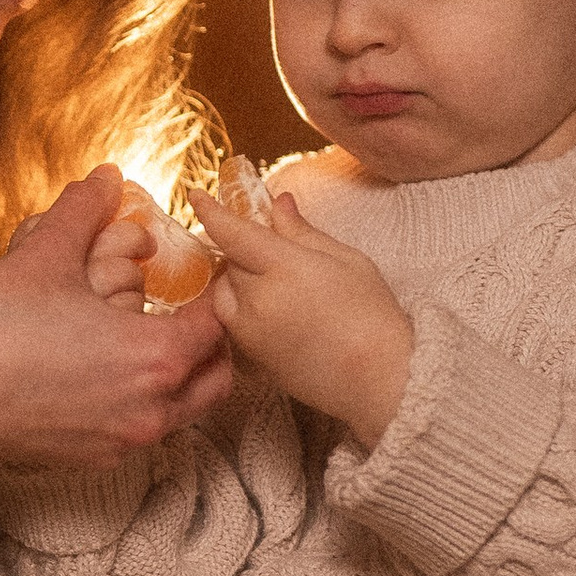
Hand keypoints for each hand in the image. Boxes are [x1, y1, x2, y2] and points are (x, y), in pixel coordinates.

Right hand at [0, 169, 234, 468]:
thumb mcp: (44, 254)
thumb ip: (84, 211)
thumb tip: (104, 177)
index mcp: (154, 357)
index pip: (216, 325)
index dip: (212, 294)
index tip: (200, 277)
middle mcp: (149, 410)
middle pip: (214, 379)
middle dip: (209, 345)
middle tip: (187, 313)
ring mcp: (119, 442)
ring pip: (179, 411)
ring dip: (176, 378)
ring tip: (145, 341)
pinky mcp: (86, 459)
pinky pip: (136, 431)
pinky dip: (137, 404)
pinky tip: (102, 374)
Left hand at [186, 183, 411, 447]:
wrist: (380, 380)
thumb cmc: (374, 316)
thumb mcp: (347, 260)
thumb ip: (303, 232)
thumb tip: (277, 204)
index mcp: (286, 268)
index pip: (234, 233)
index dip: (211, 211)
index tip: (195, 195)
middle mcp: (260, 299)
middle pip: (230, 261)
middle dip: (244, 249)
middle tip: (275, 250)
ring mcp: (251, 331)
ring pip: (224, 292)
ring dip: (239, 279)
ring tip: (278, 284)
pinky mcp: (251, 356)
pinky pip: (231, 320)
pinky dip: (241, 307)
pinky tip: (276, 309)